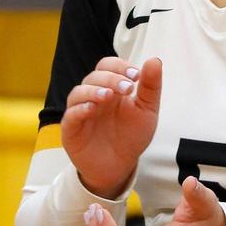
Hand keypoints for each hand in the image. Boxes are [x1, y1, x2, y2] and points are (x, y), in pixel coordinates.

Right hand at [62, 56, 161, 198]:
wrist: (120, 165)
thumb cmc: (132, 134)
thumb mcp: (147, 110)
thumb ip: (151, 86)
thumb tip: (154, 60)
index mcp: (111, 87)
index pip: (108, 65)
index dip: (120, 66)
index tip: (136, 75)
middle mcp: (93, 96)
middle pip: (94, 76)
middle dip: (111, 78)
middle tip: (127, 88)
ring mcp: (81, 111)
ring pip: (78, 92)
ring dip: (93, 90)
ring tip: (108, 95)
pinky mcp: (72, 130)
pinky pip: (70, 115)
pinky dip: (80, 109)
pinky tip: (92, 109)